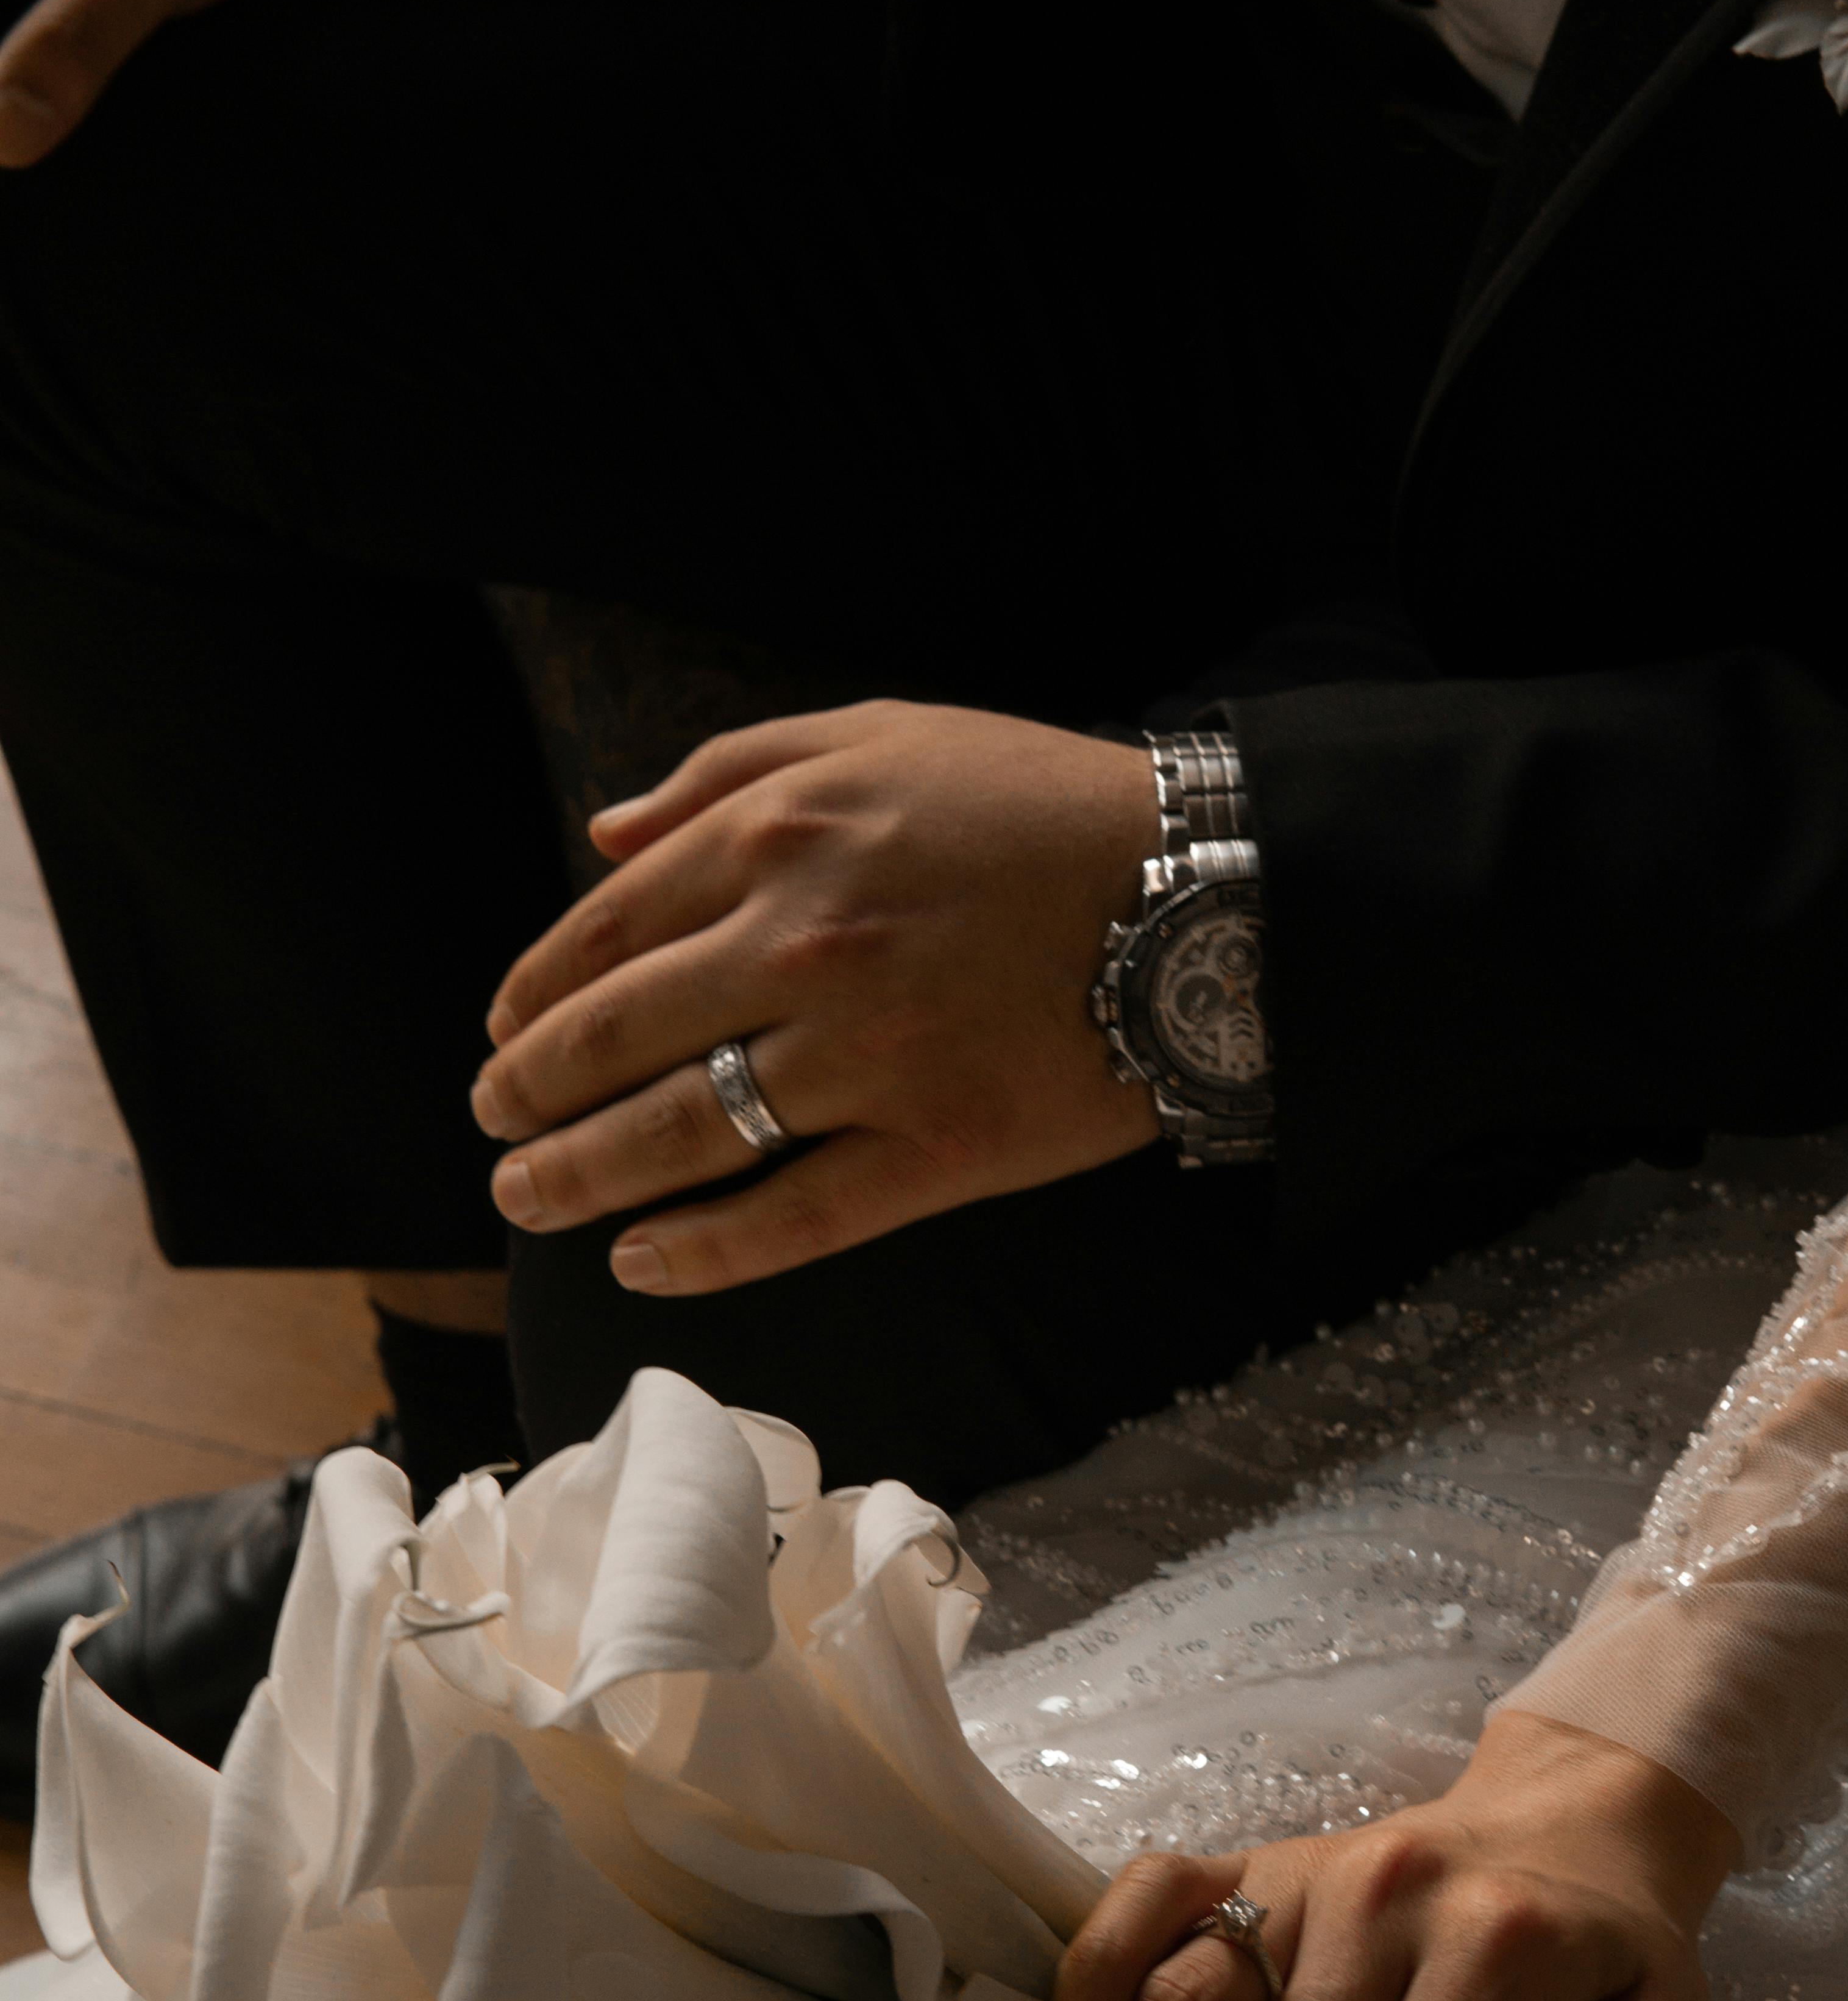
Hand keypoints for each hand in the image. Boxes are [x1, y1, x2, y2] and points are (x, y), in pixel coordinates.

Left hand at [471, 700, 1161, 1292]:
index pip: (605, 932)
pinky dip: (703, 1251)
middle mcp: (803, 949)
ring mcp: (868, 1058)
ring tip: (527, 1202)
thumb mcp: (878, 735)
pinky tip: (641, 1264)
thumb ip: (729, 773)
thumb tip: (603, 835)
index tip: (502, 1037)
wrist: (1201, 887)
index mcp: (778, 840)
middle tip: (494, 1128)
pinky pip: (792, 1215)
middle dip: (531, 1095)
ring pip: (683, 1135)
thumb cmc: (1036, 803)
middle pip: (618, 1042)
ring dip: (582, 1178)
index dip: (532, 996)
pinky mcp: (938, 1148)